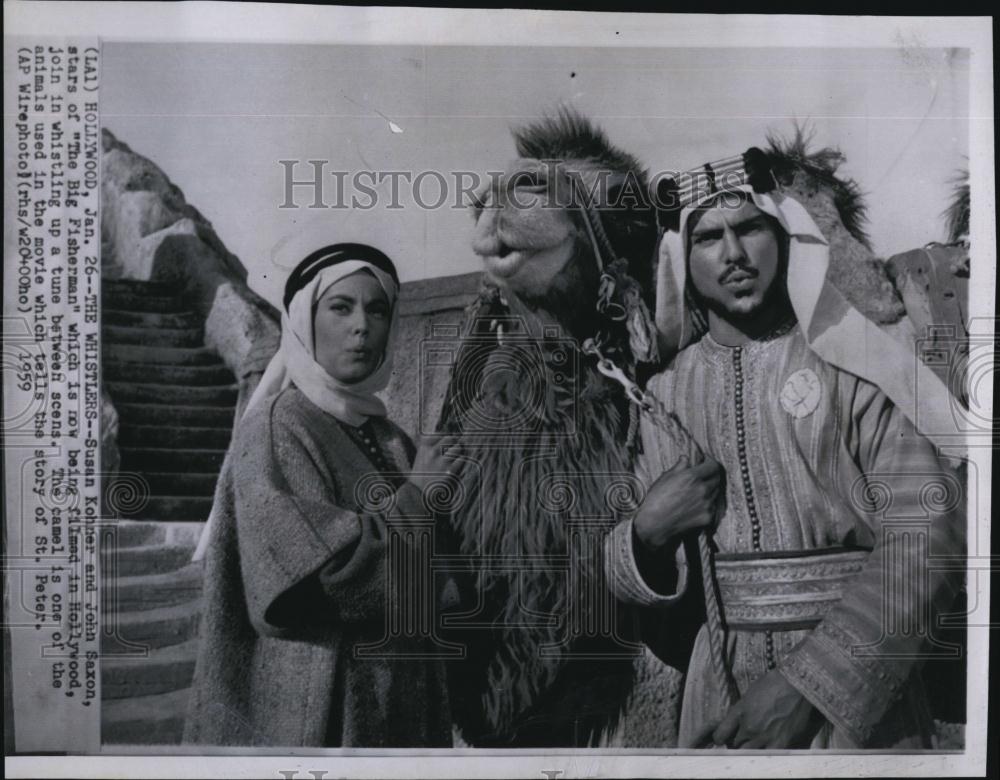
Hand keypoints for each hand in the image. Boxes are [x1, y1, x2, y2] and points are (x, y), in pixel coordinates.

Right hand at [408, 434, 464, 492]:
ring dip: (459, 453)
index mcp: (424, 447)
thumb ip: (432, 447)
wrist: (420, 495)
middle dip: (454, 443)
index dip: (445, 438)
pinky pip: (461, 459)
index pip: (440, 434)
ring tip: (454, 461)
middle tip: (454, 451)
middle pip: (450, 438)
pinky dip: (461, 463)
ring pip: (457, 448)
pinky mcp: (450, 470)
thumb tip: (451, 438)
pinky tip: (456, 468)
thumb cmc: (422, 476)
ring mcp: (442, 461)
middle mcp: (432, 452)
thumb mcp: (421, 458)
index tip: (446, 444)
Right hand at [633, 458, 723, 554]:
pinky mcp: (707, 517)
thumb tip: (686, 459)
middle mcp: (703, 490)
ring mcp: (707, 505)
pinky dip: (707, 503)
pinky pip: (712, 506)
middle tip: (702, 474)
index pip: (713, 465)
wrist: (654, 525)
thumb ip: (679, 467)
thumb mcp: (665, 478)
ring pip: (716, 492)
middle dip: (710, 474)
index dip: (709, 462)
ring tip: (697, 490)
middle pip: (717, 477)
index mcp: (692, 477)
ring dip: (709, 488)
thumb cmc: (655, 501)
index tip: (704, 461)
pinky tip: (696, 504)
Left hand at [696, 669, 824, 748]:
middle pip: (735, 746)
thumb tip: (736, 725)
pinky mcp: (781, 743)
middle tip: (740, 743)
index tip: (721, 740)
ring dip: (750, 752)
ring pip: (750, 754)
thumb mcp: (749, 695)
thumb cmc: (773, 684)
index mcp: (739, 713)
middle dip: (736, 745)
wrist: (795, 684)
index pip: (720, 734)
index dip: (719, 739)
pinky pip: (768, 757)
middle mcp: (749, 727)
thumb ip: (740, 712)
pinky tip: (767, 752)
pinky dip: (766, 756)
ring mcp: (764, 737)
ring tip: (755, 747)